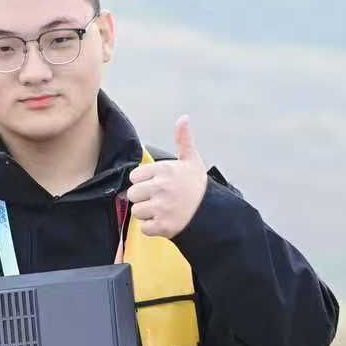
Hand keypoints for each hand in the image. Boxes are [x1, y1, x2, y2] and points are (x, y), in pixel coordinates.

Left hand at [123, 115, 209, 238]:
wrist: (212, 212)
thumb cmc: (197, 186)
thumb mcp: (191, 160)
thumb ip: (183, 139)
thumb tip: (183, 118)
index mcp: (164, 170)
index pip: (134, 177)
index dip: (143, 182)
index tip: (156, 185)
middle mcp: (161, 187)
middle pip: (132, 194)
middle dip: (143, 198)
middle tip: (159, 199)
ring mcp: (161, 207)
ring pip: (136, 212)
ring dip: (147, 214)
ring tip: (163, 210)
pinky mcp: (163, 226)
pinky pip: (144, 228)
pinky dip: (153, 228)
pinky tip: (165, 221)